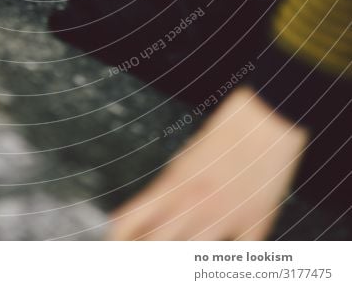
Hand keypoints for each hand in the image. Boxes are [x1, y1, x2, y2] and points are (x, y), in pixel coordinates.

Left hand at [108, 87, 307, 240]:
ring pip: (191, 261)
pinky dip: (225, 260)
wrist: (265, 121)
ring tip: (180, 254)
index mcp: (172, 186)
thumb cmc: (224, 136)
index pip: (128, 224)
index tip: (114, 247)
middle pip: (153, 248)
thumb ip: (167, 194)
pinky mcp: (255, 228)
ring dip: (182, 260)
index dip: (117, 240)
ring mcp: (225, 220)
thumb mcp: (185, 162)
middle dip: (142, 256)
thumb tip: (146, 220)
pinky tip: (219, 257)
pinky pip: (234, 258)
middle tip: (140, 257)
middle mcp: (194, 206)